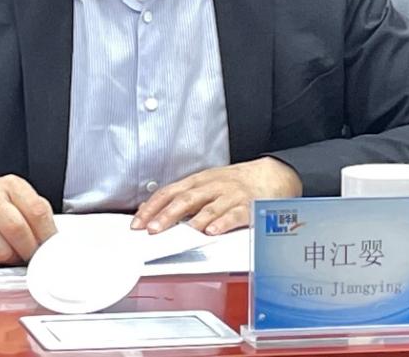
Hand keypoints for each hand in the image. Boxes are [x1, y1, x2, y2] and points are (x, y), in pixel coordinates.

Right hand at [0, 175, 56, 264]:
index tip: (51, 245)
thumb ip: (37, 214)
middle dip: (31, 250)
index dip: (48, 233)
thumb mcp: (19, 199)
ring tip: (13, 251)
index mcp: (10, 184)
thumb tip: (55, 240)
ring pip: (3, 251)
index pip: (37, 211)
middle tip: (34, 254)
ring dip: (14, 258)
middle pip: (19, 231)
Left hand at [130, 158, 301, 235]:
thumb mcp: (205, 184)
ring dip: (193, 222)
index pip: (169, 192)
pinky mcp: (247, 206)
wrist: (271, 175)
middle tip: (153, 230)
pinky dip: (222, 223)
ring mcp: (229, 195)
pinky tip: (212, 231)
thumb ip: (183, 198)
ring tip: (180, 233)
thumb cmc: (234, 183)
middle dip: (167, 215)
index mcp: (198, 181)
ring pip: (208, 207)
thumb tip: (153, 213)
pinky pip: (234, 215)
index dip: (152, 207)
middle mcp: (212, 186)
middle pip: (185, 200)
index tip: (138, 223)